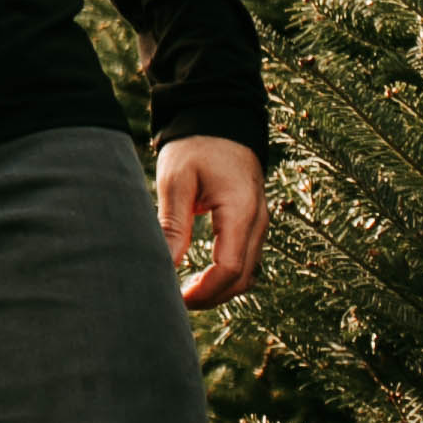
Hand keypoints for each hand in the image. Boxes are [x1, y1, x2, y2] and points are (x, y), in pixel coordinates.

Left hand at [156, 133, 264, 307]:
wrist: (219, 120)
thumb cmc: (195, 147)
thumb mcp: (176, 182)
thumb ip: (172, 225)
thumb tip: (163, 267)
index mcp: (241, 210)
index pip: (230, 267)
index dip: (204, 291)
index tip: (176, 298)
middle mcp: (258, 220)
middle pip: (242, 278)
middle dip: (210, 296)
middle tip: (174, 302)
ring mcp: (259, 223)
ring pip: (247, 273)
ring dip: (218, 289)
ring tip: (183, 293)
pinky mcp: (252, 223)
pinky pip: (246, 260)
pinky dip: (225, 276)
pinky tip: (198, 278)